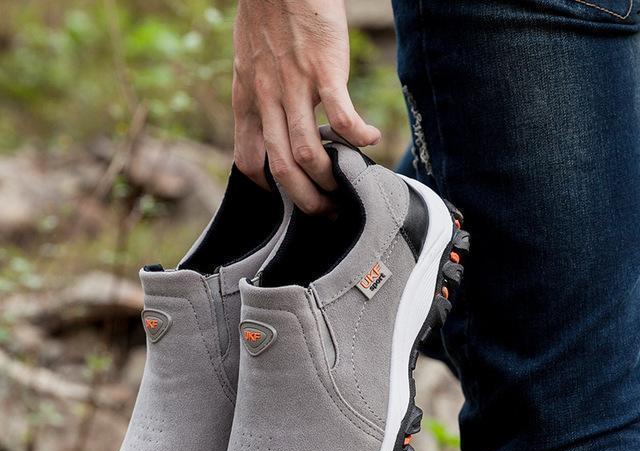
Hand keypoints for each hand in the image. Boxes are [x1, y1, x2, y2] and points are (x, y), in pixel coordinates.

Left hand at [232, 0, 380, 213]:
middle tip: (324, 211)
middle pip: (282, 168)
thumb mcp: (247, 62)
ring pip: (307, 152)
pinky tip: (371, 140)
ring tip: (345, 185)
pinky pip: (342, 116)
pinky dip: (358, 135)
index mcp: (248, 100)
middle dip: (304, 199)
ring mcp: (295, 87)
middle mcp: (268, 100)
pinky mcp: (324, 70)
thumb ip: (257, 95)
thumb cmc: (266, 15)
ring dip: (329, 177)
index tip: (283, 196)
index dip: (265, 187)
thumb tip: (268, 120)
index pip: (248, 160)